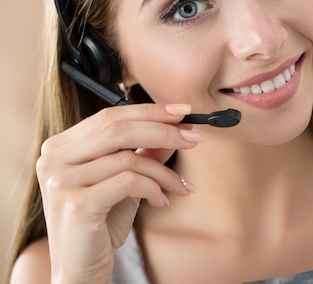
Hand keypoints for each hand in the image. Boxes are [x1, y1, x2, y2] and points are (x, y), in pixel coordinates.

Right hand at [36, 103, 198, 283]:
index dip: (150, 111)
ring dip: (164, 172)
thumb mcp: (127, 182)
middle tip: (194, 139)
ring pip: (128, 158)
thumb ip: (145, 153)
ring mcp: (61, 181)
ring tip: (180, 187)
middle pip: (117, 129)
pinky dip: (153, 189)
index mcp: (61, 146)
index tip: (184, 112)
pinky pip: (128, 182)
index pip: (110, 116)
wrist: (80, 269)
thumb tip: (177, 128)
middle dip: (163, 131)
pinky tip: (161, 202)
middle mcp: (53, 159)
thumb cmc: (102, 223)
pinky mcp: (75, 204)